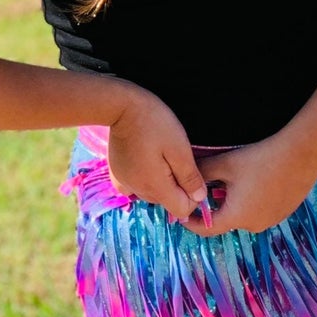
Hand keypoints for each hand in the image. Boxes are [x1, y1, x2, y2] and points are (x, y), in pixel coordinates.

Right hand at [106, 89, 210, 220]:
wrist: (122, 107)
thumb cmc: (155, 123)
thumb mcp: (180, 148)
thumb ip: (190, 177)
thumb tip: (200, 198)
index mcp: (156, 187)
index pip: (182, 209)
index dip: (192, 195)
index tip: (191, 173)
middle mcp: (138, 191)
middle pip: (167, 202)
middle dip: (176, 186)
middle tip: (174, 158)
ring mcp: (125, 184)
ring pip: (152, 194)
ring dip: (160, 181)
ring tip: (158, 155)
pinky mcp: (117, 175)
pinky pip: (136, 187)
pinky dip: (144, 178)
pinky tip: (144, 160)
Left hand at [191, 135, 316, 236]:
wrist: (300, 154)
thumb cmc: (259, 159)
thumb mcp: (224, 164)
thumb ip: (201, 173)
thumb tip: (184, 177)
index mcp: (236, 217)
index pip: (206, 229)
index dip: (191, 223)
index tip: (182, 215)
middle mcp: (254, 225)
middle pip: (226, 220)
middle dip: (214, 207)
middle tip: (209, 187)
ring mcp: (271, 220)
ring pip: (244, 215)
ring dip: (234, 203)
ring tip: (233, 181)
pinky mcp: (284, 213)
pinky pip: (260, 211)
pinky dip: (251, 201)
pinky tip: (254, 181)